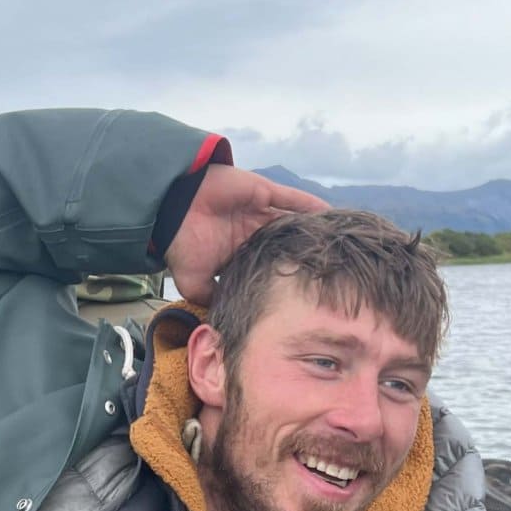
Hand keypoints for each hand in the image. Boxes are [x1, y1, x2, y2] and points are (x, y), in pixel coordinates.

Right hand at [164, 164, 329, 305]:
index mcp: (240, 251)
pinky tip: (332, 216)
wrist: (171, 207)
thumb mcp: (193, 282)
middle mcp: (254, 231)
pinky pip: (293, 199)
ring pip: (294, 221)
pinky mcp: (264, 192)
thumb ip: (210, 298)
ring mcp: (260, 211)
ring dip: (313, 231)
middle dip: (307, 254)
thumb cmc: (181, 243)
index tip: (308, 291)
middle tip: (334, 269)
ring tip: (338, 244)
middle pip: (287, 243)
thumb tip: (226, 318)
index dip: (286, 274)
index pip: (269, 263)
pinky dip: (312, 205)